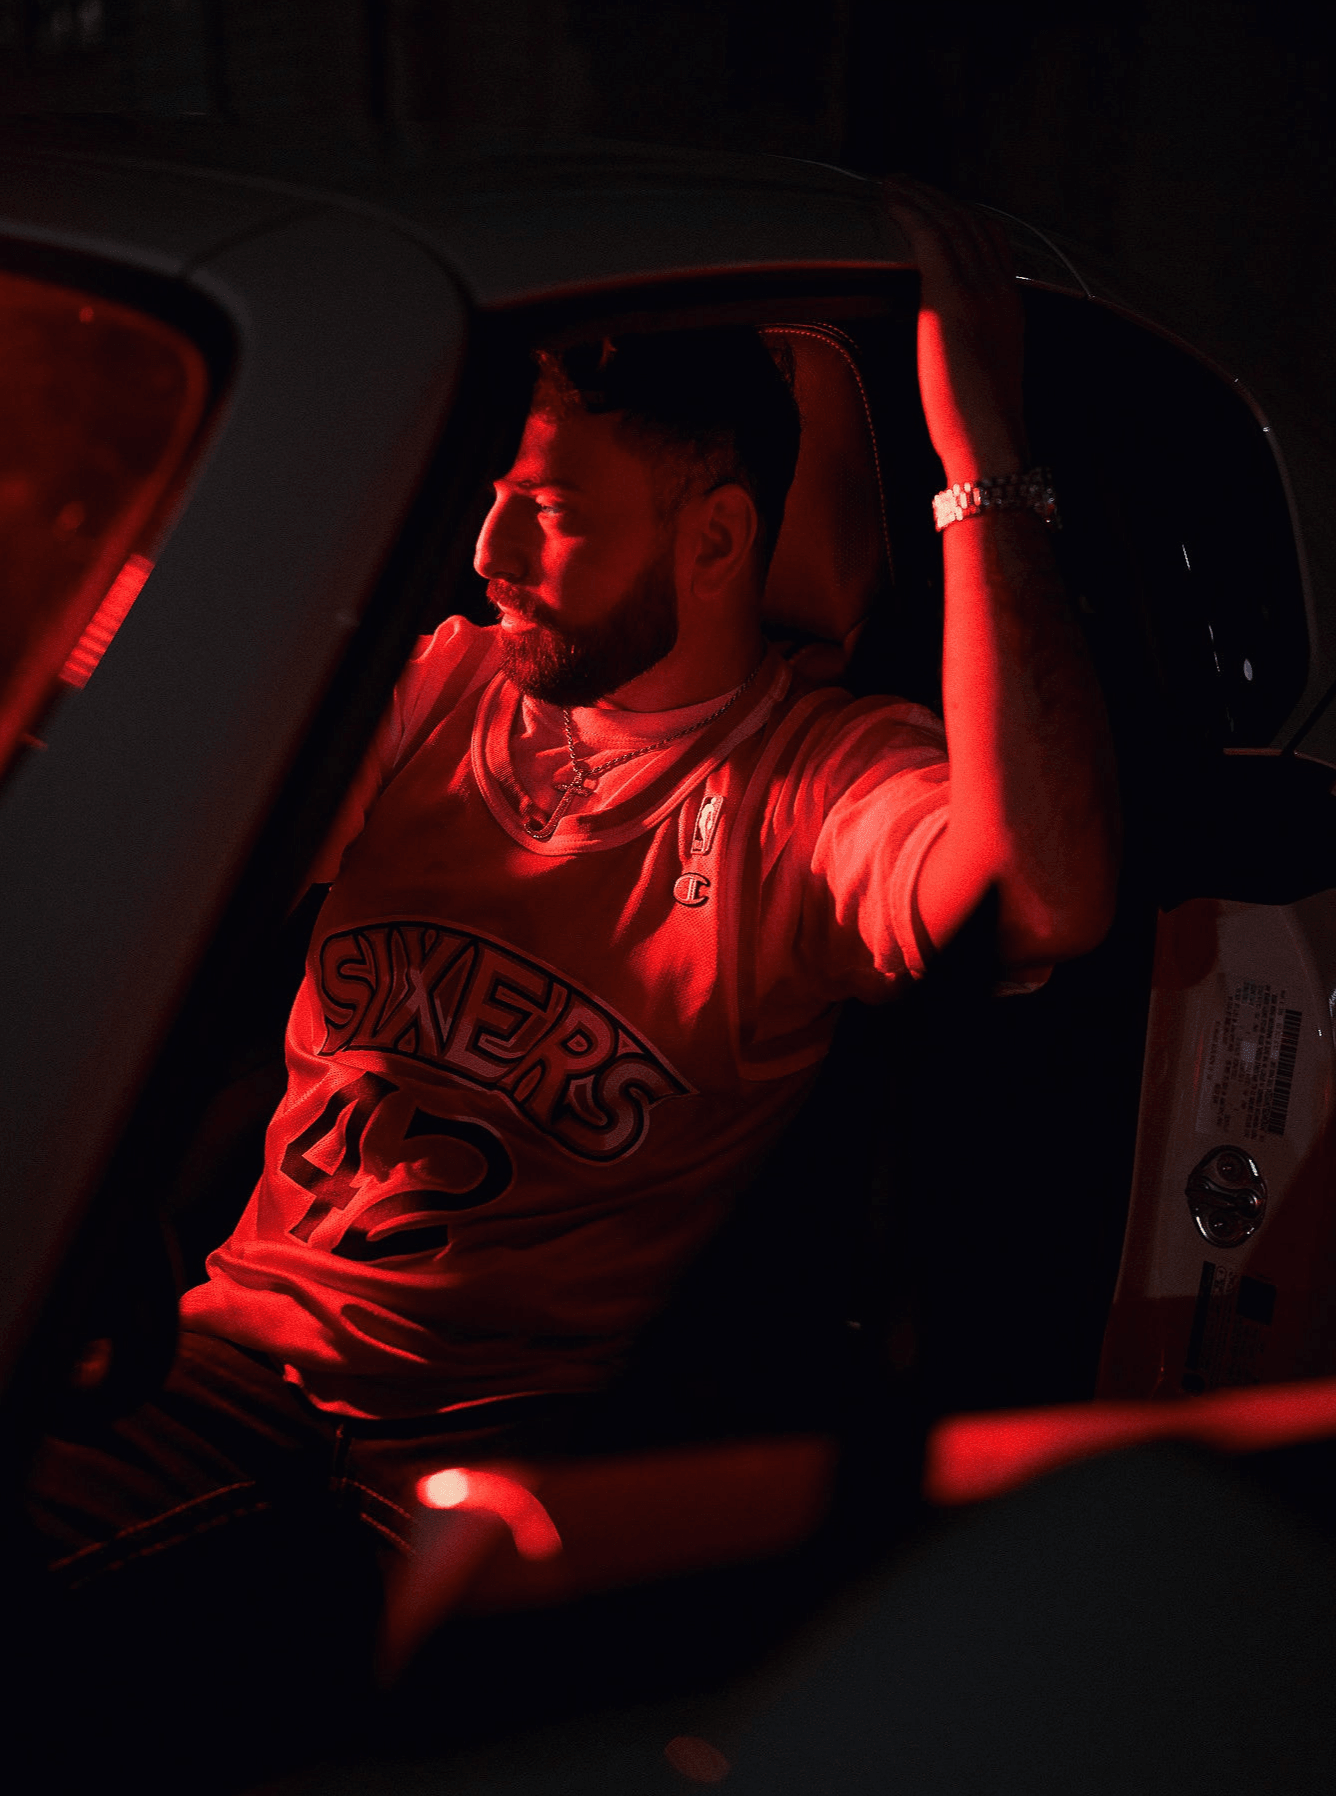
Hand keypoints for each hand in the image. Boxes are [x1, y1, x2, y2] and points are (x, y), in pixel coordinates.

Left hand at [880, 178, 1028, 485]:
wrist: (990, 441)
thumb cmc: (981, 428)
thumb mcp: (985, 378)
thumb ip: (973, 350)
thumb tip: (952, 351)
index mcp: (1010, 307)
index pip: (992, 244)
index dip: (965, 218)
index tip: (941, 207)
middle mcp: (998, 290)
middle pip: (972, 224)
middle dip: (939, 199)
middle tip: (909, 183)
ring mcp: (978, 291)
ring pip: (950, 222)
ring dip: (920, 196)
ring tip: (893, 183)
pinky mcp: (950, 299)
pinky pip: (931, 237)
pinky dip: (910, 211)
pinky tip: (890, 199)